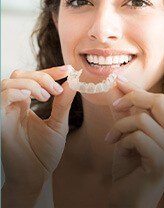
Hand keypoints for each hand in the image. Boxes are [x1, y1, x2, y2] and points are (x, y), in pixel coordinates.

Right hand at [1, 65, 75, 192]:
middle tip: (57, 88)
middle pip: (20, 75)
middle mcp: (13, 104)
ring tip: (46, 97)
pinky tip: (31, 98)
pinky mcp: (0, 120)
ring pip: (9, 81)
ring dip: (31, 83)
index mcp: (25, 103)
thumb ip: (63, 103)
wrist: (35, 176)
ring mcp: (5, 111)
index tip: (68, 71)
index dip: (50, 71)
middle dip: (41, 76)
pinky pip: (2, 96)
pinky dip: (17, 91)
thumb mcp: (58, 124)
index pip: (34, 78)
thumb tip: (73, 82)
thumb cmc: (44, 153)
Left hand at [106, 77, 163, 207]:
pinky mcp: (163, 162)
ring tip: (112, 138)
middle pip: (159, 101)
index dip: (138, 89)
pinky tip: (118, 150)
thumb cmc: (130, 167)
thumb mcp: (129, 132)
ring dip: (121, 126)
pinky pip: (138, 137)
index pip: (161, 100)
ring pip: (143, 119)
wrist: (128, 202)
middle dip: (133, 98)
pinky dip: (123, 140)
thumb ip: (128, 110)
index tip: (118, 80)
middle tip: (115, 107)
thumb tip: (118, 83)